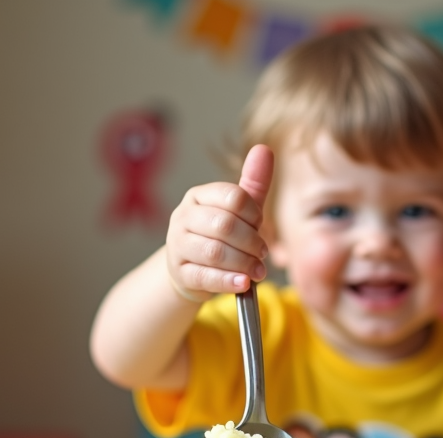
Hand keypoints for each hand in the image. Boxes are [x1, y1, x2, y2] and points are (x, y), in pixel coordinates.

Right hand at [164, 144, 274, 302]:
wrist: (190, 269)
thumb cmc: (219, 236)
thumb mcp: (238, 210)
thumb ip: (253, 183)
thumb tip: (264, 149)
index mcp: (198, 196)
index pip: (233, 197)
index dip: (254, 214)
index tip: (260, 226)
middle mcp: (183, 217)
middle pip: (225, 225)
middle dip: (251, 242)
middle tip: (262, 253)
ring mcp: (178, 245)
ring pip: (215, 252)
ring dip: (243, 263)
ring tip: (257, 271)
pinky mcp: (180, 273)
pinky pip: (206, 276)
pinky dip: (228, 281)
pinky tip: (243, 283)